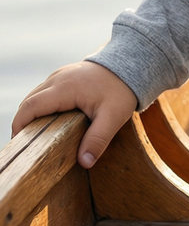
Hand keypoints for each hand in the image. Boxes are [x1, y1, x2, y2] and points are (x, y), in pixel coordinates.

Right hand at [12, 60, 136, 167]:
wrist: (131, 62)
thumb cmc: (122, 88)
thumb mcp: (114, 116)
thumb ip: (98, 139)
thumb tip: (85, 162)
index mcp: (64, 88)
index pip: (30, 107)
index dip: (19, 127)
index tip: (21, 145)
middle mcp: (57, 78)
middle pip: (28, 102)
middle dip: (24, 124)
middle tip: (32, 146)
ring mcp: (60, 75)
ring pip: (35, 97)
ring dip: (33, 115)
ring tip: (42, 137)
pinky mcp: (64, 76)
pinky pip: (45, 93)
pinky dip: (42, 107)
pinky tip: (53, 122)